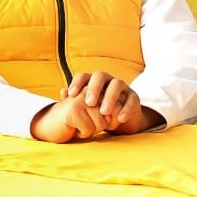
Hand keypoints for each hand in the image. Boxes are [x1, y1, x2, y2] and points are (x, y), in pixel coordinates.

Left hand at [30, 71, 154, 141]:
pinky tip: (120, 119)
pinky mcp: (134, 97)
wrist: (120, 121)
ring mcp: (122, 88)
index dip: (77, 83)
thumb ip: (74, 101)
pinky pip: (131, 99)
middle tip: (89, 103)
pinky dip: (126, 109)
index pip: (84, 75)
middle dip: (94, 88)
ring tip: (104, 112)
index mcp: (94, 81)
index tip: (71, 95)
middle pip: (101, 76)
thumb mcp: (86, 108)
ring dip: (110, 97)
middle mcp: (108, 81)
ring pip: (117, 84)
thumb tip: (62, 93)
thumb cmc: (98, 112)